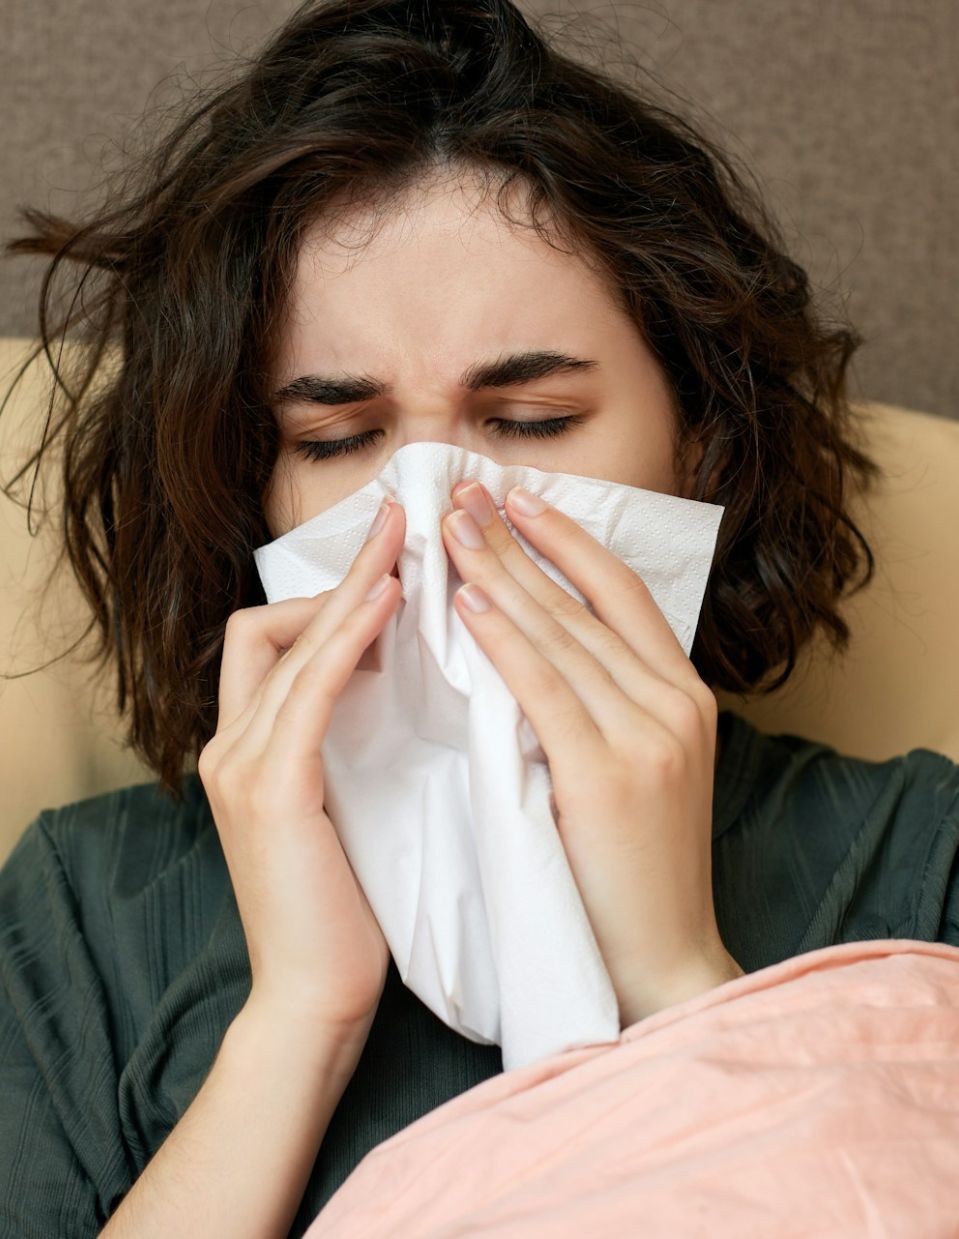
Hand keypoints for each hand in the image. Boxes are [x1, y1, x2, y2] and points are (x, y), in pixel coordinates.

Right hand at [197, 498, 407, 1029]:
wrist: (313, 999)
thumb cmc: (344, 911)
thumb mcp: (343, 808)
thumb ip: (346, 744)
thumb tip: (401, 677)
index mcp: (249, 750)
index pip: (273, 641)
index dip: (329, 597)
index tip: (393, 564)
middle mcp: (231, 747)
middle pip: (272, 625)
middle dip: (339, 572)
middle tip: (400, 522)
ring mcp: (241, 766)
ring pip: (289, 645)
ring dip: (349, 589)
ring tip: (404, 543)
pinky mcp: (270, 788)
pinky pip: (307, 690)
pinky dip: (347, 638)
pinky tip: (388, 603)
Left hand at [440, 479, 741, 1026]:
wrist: (659, 962)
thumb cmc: (631, 871)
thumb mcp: (634, 769)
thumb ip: (600, 705)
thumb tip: (527, 643)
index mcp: (683, 695)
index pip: (620, 593)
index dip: (565, 539)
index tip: (516, 497)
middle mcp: (675, 703)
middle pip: (583, 601)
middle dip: (517, 541)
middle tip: (463, 492)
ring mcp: (650, 735)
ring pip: (563, 634)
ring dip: (501, 574)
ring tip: (451, 529)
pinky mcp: (612, 774)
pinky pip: (547, 691)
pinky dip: (506, 643)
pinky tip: (469, 605)